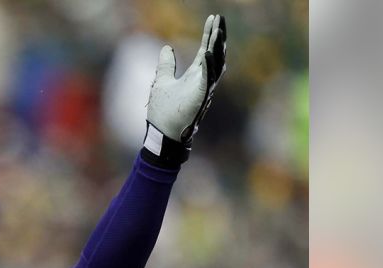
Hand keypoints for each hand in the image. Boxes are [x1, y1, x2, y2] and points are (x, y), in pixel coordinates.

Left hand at [146, 14, 227, 144]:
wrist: (163, 133)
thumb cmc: (164, 111)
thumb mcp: (162, 81)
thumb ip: (166, 65)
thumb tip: (166, 48)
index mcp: (196, 74)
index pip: (206, 49)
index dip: (210, 34)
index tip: (214, 18)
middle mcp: (203, 80)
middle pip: (215, 53)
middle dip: (218, 36)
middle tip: (220, 19)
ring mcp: (204, 89)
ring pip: (215, 64)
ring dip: (217, 47)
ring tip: (218, 30)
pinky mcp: (200, 98)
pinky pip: (207, 79)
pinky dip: (208, 66)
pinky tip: (207, 52)